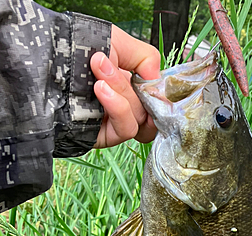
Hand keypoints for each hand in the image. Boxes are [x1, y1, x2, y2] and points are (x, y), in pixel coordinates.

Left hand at [90, 25, 160, 147]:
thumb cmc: (79, 48)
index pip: (159, 101)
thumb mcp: (119, 42)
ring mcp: (116, 123)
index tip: (153, 81)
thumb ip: (147, 58)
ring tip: (99, 73)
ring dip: (122, 94)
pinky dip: (118, 108)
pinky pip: (125, 129)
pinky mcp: (105, 136)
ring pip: (139, 119)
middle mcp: (127, 107)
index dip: (161, 94)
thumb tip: (157, 81)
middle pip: (150, 110)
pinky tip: (100, 89)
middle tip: (108, 65)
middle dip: (132, 86)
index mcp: (133, 88)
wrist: (48, 59)